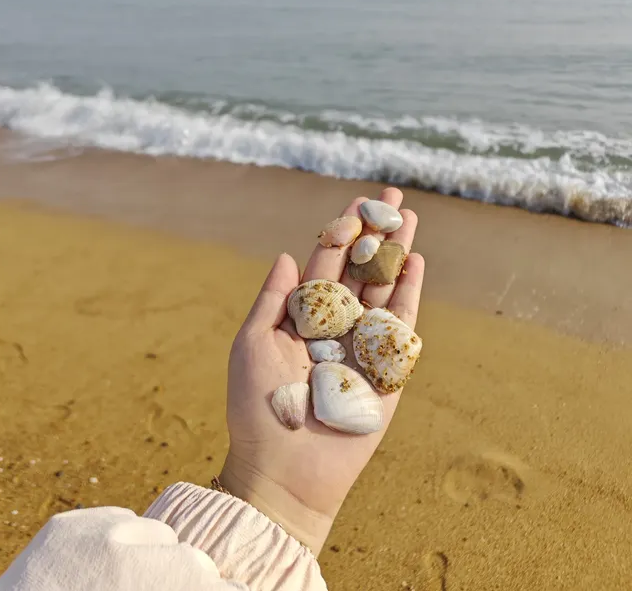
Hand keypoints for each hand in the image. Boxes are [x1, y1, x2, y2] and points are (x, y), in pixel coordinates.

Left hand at [219, 188, 423, 554]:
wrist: (284, 471)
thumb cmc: (258, 408)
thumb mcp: (253, 344)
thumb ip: (273, 299)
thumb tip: (287, 254)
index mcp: (301, 317)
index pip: (326, 264)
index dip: (341, 232)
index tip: (357, 202)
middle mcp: (335, 325)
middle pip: (360, 268)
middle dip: (376, 232)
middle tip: (393, 196)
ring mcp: (363, 345)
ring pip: (383, 288)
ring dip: (397, 253)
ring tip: (410, 218)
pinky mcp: (387, 369)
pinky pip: (400, 326)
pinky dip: (408, 293)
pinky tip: (414, 262)